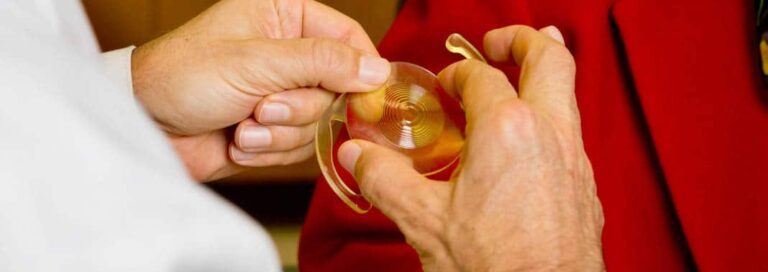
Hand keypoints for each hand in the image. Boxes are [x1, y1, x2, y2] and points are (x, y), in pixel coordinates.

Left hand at [131, 0, 389, 180]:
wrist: (143, 125)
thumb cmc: (184, 76)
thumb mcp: (257, 61)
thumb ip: (322, 63)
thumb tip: (377, 70)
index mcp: (285, 15)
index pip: (348, 36)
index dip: (361, 70)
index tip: (367, 101)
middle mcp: (288, 51)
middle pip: (336, 87)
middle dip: (297, 107)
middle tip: (261, 106)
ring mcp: (280, 91)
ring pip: (317, 122)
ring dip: (278, 132)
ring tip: (241, 123)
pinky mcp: (271, 128)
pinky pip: (297, 147)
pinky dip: (267, 149)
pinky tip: (236, 140)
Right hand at [337, 25, 603, 270]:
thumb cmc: (495, 266)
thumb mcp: (424, 220)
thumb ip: (385, 178)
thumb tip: (358, 156)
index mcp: (507, 131)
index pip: (482, 78)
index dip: (458, 74)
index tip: (445, 85)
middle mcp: (550, 134)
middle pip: (551, 59)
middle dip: (524, 40)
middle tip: (499, 42)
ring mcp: (573, 159)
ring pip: (567, 94)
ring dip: (541, 78)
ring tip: (518, 78)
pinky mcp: (584, 186)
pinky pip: (569, 133)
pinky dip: (548, 119)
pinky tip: (525, 145)